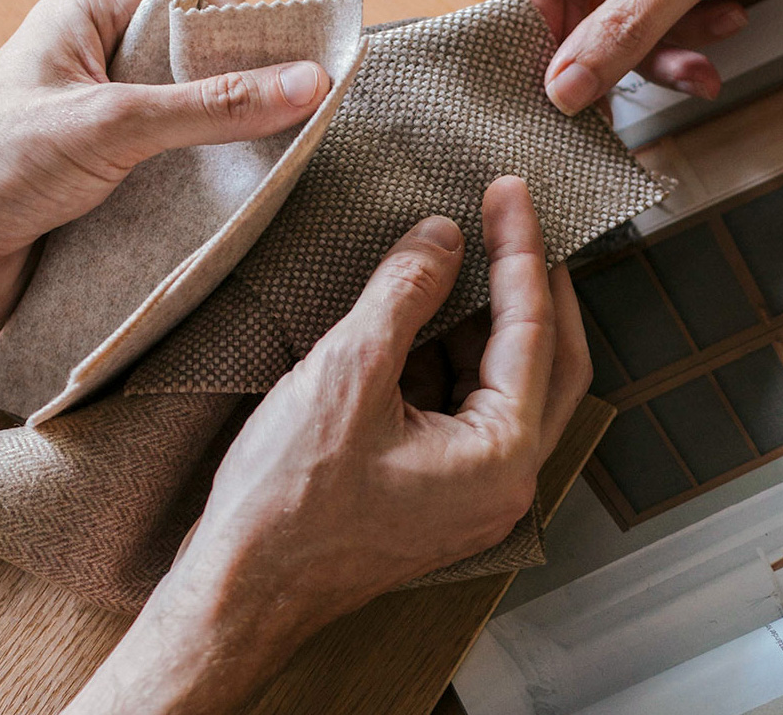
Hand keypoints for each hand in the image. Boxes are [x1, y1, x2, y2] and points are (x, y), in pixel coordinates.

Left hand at [0, 0, 330, 325]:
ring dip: (220, 153)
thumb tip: (308, 83)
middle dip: (239, 93)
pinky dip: (198, 196)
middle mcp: (97, 68)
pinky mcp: (103, 188)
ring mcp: (101, 130)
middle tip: (276, 128)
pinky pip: (171, 180)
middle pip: (199, 63)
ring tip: (256, 176)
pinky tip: (221, 215)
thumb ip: (212, 106)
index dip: (237, 25)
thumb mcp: (112, 123)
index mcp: (87, 21)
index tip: (272, 72)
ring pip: (190, 127)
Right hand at [66, 176, 591, 714]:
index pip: (534, 331)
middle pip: (546, 361)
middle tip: (507, 218)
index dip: (521, 249)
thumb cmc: (287, 504)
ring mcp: (472, 494)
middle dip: (526, 286)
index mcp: (503, 457)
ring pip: (501, 385)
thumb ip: (406, 293)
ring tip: (448, 258)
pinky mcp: (436, 494)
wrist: (236, 591)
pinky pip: (461, 411)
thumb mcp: (349, 372)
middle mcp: (505, 482)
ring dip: (479, 321)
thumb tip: (442, 237)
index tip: (510, 191)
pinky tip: (411, 319)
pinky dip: (444, 359)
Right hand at [510, 0, 782, 114]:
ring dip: (663, 50)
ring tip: (703, 65)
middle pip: (578, 5)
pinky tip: (728, 24)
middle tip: (636, 97)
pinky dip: (687, 36)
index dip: (544, 34)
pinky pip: (656, 17)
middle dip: (621, 51)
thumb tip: (564, 89)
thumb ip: (625, 27)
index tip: (560, 90)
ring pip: (621, 21)